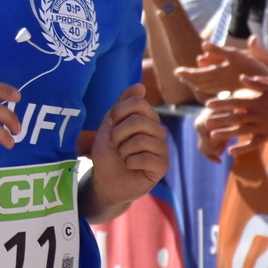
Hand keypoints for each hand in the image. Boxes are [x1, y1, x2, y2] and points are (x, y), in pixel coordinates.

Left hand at [89, 84, 166, 215]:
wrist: (105, 181)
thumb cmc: (108, 153)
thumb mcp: (109, 125)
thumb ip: (121, 105)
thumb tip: (140, 86)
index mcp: (146, 118)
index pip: (138, 103)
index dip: (118, 113)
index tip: (110, 126)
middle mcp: (157, 131)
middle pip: (139, 120)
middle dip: (118, 134)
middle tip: (115, 145)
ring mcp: (162, 148)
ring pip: (142, 140)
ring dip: (123, 150)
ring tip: (122, 156)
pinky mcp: (163, 166)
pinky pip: (148, 158)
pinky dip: (130, 162)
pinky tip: (130, 166)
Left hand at [174, 42, 265, 97]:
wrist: (267, 83)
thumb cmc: (251, 67)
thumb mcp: (235, 54)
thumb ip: (218, 50)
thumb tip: (203, 44)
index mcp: (217, 74)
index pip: (196, 75)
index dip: (186, 73)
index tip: (176, 71)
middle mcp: (218, 83)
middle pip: (198, 82)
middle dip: (187, 78)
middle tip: (178, 74)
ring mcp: (224, 88)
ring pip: (204, 87)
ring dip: (194, 82)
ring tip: (186, 78)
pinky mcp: (230, 90)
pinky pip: (212, 89)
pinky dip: (203, 86)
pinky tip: (202, 85)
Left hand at [198, 75, 267, 157]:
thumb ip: (257, 82)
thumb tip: (241, 77)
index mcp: (258, 102)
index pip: (235, 102)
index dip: (221, 103)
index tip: (207, 104)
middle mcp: (258, 116)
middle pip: (235, 118)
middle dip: (219, 120)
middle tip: (205, 123)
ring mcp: (263, 128)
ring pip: (241, 132)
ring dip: (226, 134)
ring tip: (212, 136)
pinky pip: (253, 144)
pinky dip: (242, 148)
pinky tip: (231, 151)